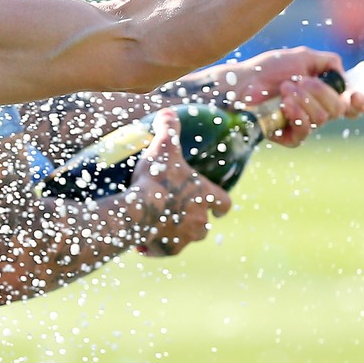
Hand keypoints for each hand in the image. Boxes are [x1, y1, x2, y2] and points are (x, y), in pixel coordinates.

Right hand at [127, 111, 231, 256]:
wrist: (139, 209)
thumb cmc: (156, 177)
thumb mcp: (163, 146)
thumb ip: (169, 128)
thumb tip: (168, 112)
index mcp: (205, 196)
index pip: (224, 203)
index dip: (221, 205)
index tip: (220, 209)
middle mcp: (200, 220)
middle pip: (204, 225)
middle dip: (194, 219)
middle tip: (177, 212)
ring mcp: (185, 237)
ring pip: (186, 238)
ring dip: (176, 233)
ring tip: (158, 225)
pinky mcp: (168, 250)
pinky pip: (165, 250)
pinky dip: (157, 246)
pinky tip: (143, 240)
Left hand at [209, 47, 363, 146]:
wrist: (241, 82)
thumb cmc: (268, 68)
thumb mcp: (303, 57)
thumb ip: (329, 62)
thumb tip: (343, 76)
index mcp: (324, 93)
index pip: (352, 107)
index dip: (358, 104)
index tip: (354, 95)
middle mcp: (317, 110)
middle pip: (338, 109)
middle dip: (319, 92)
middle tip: (296, 81)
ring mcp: (303, 124)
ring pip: (323, 119)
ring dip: (304, 100)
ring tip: (284, 89)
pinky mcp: (288, 137)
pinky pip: (305, 133)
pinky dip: (298, 116)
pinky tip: (286, 105)